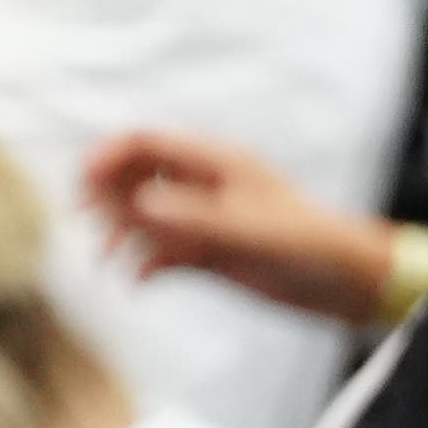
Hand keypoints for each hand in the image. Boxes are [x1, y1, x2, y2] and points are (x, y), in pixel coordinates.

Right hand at [85, 123, 409, 319]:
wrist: (344, 283)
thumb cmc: (308, 244)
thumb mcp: (249, 230)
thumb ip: (194, 217)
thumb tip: (137, 205)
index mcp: (215, 163)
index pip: (147, 144)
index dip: (109, 157)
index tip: (83, 183)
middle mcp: (203, 187)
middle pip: (136, 178)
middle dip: (108, 198)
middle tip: (91, 224)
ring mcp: (202, 220)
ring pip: (143, 217)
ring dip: (121, 235)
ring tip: (110, 260)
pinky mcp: (206, 253)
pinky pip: (160, 252)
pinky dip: (143, 264)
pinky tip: (139, 281)